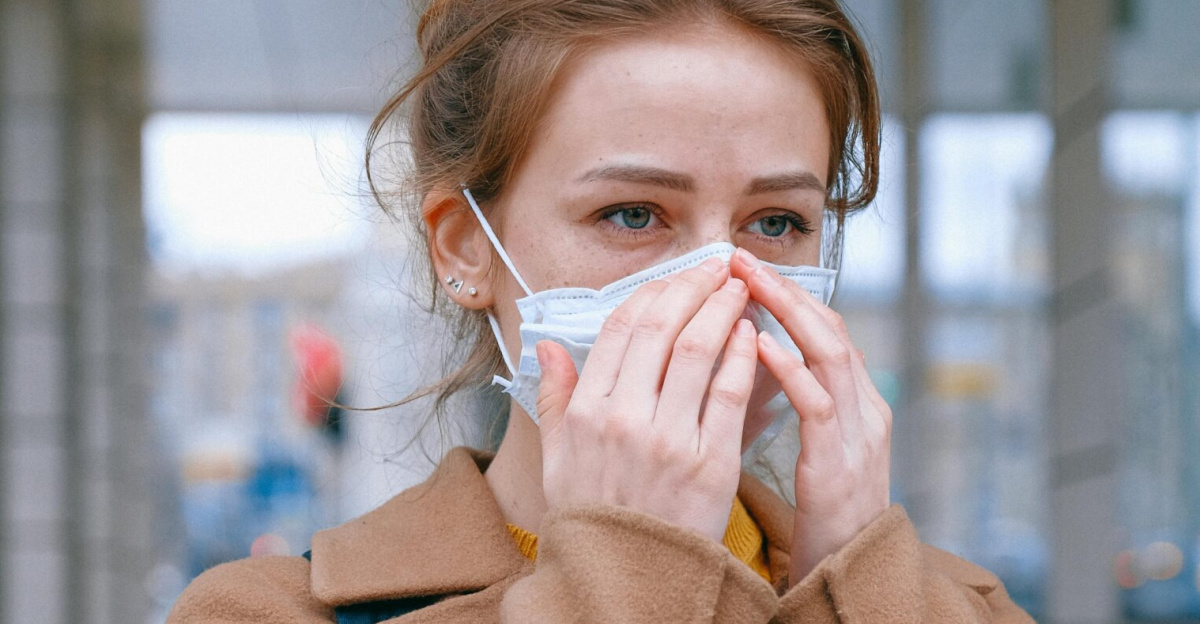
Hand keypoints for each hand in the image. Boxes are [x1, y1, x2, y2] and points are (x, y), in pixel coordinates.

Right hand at [534, 258, 757, 541]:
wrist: (627, 580)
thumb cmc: (594, 517)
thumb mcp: (557, 458)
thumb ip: (552, 397)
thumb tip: (546, 346)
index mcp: (585, 410)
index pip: (620, 327)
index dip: (654, 291)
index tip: (677, 276)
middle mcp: (623, 417)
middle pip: (662, 327)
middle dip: (694, 286)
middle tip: (717, 267)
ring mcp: (667, 439)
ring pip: (699, 350)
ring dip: (723, 309)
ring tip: (740, 290)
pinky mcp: (710, 463)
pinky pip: (730, 394)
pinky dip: (743, 356)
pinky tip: (752, 335)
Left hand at [730, 248, 891, 582]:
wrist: (851, 573)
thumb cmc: (824, 511)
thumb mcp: (816, 447)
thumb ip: (801, 402)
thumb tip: (757, 355)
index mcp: (856, 402)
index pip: (824, 329)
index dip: (787, 293)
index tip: (745, 265)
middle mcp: (865, 409)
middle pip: (830, 329)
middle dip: (785, 289)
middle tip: (740, 257)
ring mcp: (859, 435)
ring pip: (831, 355)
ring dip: (788, 314)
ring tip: (749, 282)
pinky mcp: (841, 465)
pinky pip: (818, 406)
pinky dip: (791, 371)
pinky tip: (761, 346)